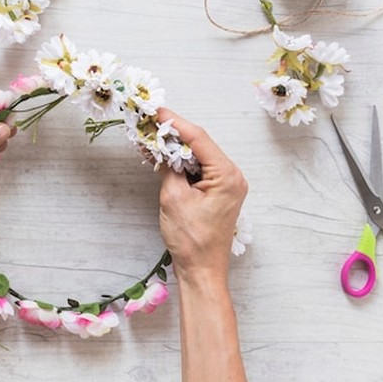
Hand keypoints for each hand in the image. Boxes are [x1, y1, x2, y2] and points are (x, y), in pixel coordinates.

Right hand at [157, 108, 247, 284]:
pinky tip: (162, 157)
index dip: (175, 122)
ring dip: (175, 148)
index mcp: (227, 175)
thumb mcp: (174, 198)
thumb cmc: (192, 240)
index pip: (198, 139)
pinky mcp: (218, 193)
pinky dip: (180, 163)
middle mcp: (232, 176)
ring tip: (151, 137)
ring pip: (198, 156)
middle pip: (200, 144)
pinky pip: (199, 170)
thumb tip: (160, 148)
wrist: (202, 270)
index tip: (156, 111)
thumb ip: (169, 168)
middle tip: (150, 122)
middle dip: (174, 133)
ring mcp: (227, 185)